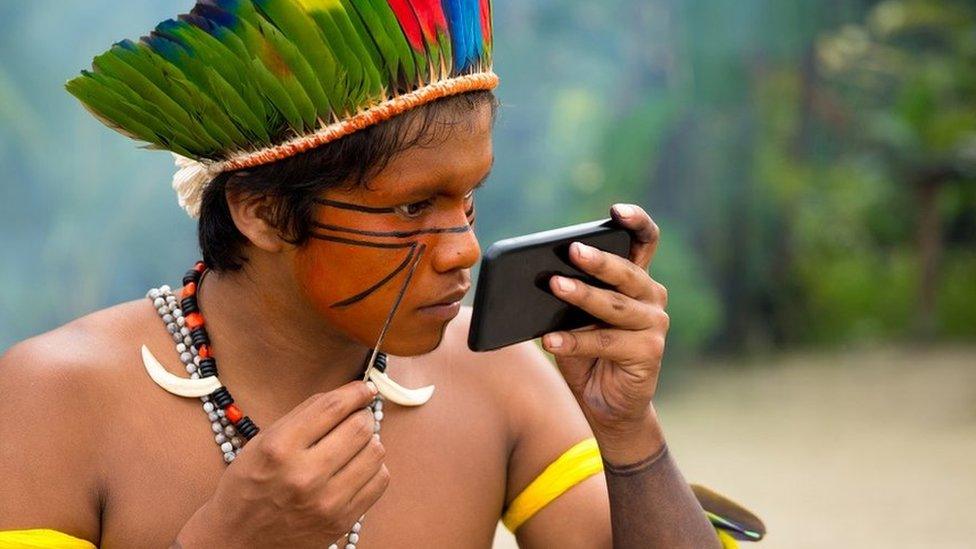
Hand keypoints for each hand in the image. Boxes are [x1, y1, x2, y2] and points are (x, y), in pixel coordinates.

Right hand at [176, 381, 387, 547]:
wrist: (238, 541)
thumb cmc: (248, 486)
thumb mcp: (261, 442)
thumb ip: (302, 416)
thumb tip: (345, 395)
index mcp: (279, 448)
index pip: (333, 407)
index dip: (355, 392)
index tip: (364, 388)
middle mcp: (304, 474)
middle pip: (360, 426)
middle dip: (362, 416)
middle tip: (356, 418)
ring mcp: (326, 501)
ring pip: (375, 451)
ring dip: (369, 441)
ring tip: (355, 445)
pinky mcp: (341, 521)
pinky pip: (380, 480)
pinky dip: (373, 468)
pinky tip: (357, 467)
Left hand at [542, 204, 668, 458]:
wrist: (607, 405)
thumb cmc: (588, 354)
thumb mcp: (575, 319)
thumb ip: (568, 297)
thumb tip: (541, 279)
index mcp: (636, 280)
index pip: (644, 241)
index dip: (635, 222)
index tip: (616, 211)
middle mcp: (651, 297)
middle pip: (627, 272)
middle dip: (599, 261)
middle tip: (572, 250)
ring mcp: (654, 325)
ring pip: (614, 306)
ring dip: (582, 295)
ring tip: (554, 285)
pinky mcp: (648, 353)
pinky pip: (604, 342)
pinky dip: (574, 341)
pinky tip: (549, 340)